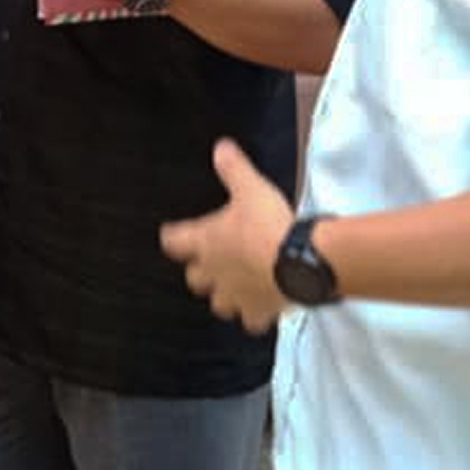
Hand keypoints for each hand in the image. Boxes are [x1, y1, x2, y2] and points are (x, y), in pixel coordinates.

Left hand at [158, 140, 293, 334]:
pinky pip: (251, 321)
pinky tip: (262, 310)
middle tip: (210, 262)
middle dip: (200, 272)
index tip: (171, 235)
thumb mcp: (251, 188)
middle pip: (194, 279)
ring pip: (219, 304)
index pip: (173, 241)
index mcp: (205, 241)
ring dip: (225, 297)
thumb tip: (221, 148)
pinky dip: (255, 316)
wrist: (299, 261)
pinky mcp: (258, 311)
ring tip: (235, 288)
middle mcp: (214, 272)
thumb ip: (233, 169)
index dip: (173, 237)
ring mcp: (235, 295)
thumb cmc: (269, 225)